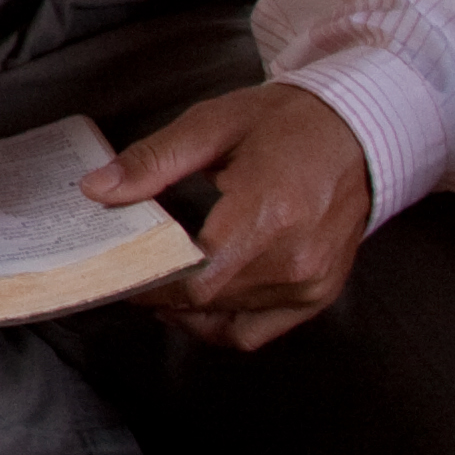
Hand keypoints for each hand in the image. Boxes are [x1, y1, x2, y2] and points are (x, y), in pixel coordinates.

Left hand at [91, 85, 370, 349]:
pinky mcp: (319, 293)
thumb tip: (97, 189)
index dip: (147, 282)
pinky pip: (257, 331)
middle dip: (156, 292)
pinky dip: (219, 325)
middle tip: (124, 270)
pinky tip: (193, 304)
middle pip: (206, 302)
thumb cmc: (285, 123)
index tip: (114, 269)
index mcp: (268, 214)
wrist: (357, 132)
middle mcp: (295, 258)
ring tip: (154, 280)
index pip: (195, 277)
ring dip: (183, 309)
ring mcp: (311, 282)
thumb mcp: (211, 125)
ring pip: (227, 321)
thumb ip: (152, 161)